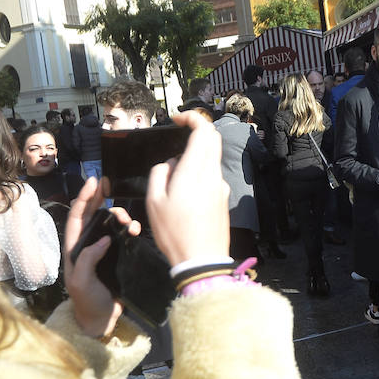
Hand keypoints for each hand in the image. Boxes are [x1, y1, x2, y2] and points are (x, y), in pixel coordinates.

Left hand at [64, 177, 141, 337]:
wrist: (102, 320)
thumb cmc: (87, 301)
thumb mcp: (82, 281)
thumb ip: (87, 258)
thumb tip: (104, 238)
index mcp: (75, 248)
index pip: (77, 217)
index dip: (84, 199)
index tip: (93, 182)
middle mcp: (88, 245)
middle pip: (93, 215)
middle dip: (101, 199)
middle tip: (111, 188)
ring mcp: (104, 250)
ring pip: (111, 223)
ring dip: (119, 216)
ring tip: (127, 219)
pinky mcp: (118, 256)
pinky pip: (124, 236)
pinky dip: (130, 229)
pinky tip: (136, 229)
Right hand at [146, 110, 230, 264]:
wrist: (201, 260)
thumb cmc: (174, 233)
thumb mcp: (154, 201)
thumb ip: (160, 173)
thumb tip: (170, 162)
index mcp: (195, 171)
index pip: (204, 131)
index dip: (192, 118)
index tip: (177, 120)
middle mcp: (212, 175)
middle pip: (212, 139)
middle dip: (196, 132)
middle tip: (177, 138)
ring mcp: (221, 186)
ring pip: (212, 158)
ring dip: (195, 155)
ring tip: (174, 178)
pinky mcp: (223, 198)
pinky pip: (212, 175)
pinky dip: (200, 172)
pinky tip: (185, 194)